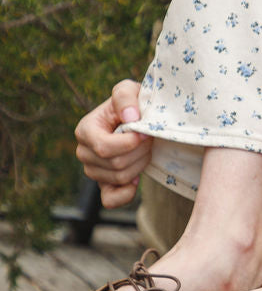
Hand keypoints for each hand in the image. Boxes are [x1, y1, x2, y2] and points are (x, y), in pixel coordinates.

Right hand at [74, 80, 151, 207]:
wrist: (138, 119)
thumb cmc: (132, 104)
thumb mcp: (129, 90)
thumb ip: (126, 96)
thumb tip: (130, 118)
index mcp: (85, 130)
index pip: (105, 148)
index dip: (129, 144)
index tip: (145, 133)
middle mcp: (84, 152)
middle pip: (115, 164)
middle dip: (140, 152)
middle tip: (149, 139)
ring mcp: (92, 171)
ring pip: (120, 177)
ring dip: (140, 164)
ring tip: (144, 149)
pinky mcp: (103, 185)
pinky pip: (111, 200)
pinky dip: (127, 192)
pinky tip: (137, 178)